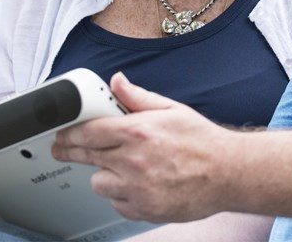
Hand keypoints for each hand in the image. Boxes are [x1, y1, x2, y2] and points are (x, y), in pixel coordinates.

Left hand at [52, 72, 235, 222]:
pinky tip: (137, 184)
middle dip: (72, 152)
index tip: (62, 134)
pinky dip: (122, 195)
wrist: (229, 173)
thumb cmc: (203, 141)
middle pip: (87, 156)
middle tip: (65, 150)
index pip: (88, 132)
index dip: (69, 133)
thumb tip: (117, 82)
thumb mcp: (171, 109)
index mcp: (137, 132)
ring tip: (121, 167)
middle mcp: (133, 161)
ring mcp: (137, 188)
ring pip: (99, 183)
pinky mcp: (144, 209)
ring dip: (105, 175)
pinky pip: (117, 203)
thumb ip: (138, 97)